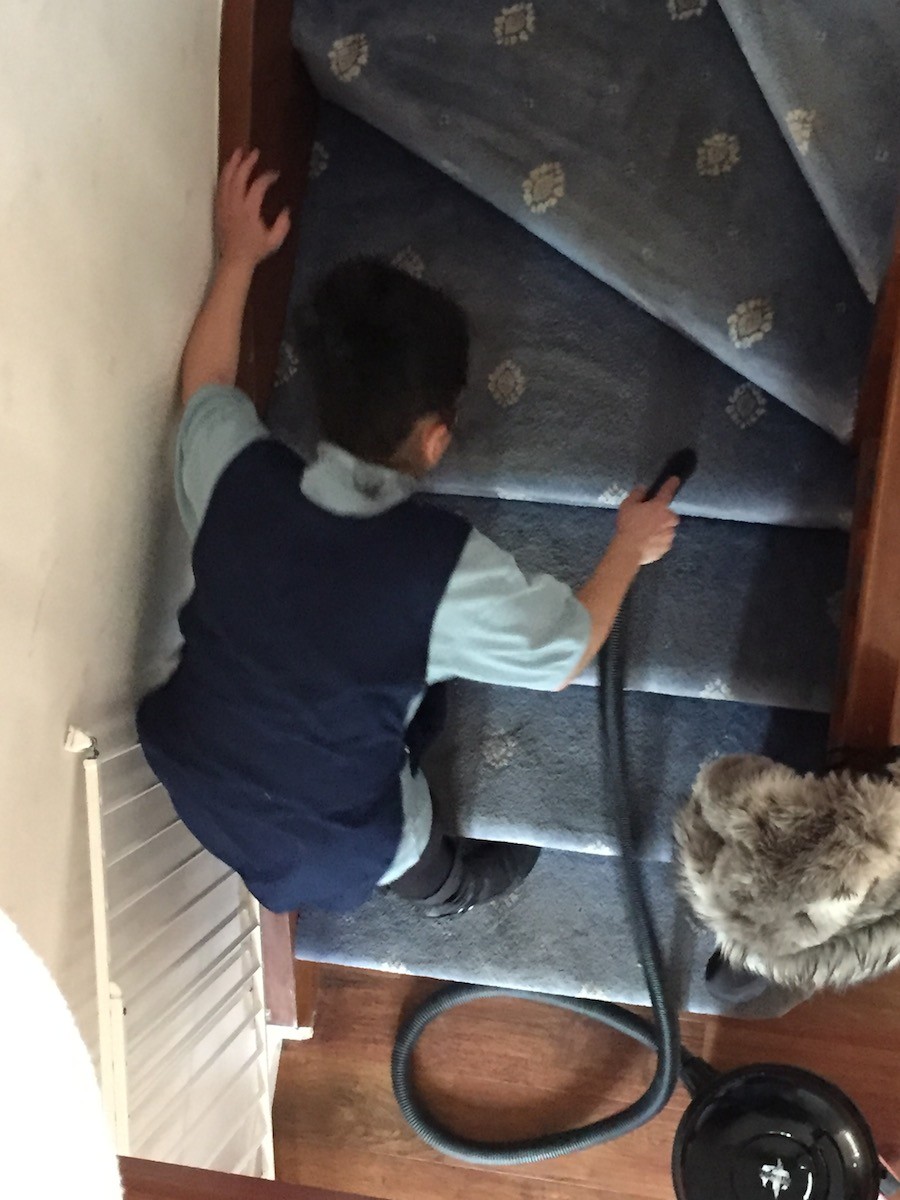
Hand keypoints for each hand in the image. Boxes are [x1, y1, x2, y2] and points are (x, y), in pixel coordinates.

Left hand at [216, 147, 290, 268]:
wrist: (234, 260)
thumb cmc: (255, 251)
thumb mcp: (274, 241)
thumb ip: (282, 225)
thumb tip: (287, 210)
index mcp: (249, 210)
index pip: (258, 185)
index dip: (267, 177)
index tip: (275, 175)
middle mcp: (235, 204)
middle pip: (239, 176)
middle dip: (247, 162)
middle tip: (254, 152)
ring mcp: (225, 205)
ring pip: (226, 179)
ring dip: (232, 164)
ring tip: (238, 152)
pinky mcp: (218, 208)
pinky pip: (220, 187)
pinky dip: (224, 175)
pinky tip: (228, 169)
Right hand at [615, 476, 679, 564]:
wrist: (629, 550)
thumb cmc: (628, 525)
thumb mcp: (627, 505)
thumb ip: (637, 494)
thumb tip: (643, 488)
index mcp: (660, 506)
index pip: (668, 491)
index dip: (672, 484)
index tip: (675, 479)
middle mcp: (669, 519)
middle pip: (668, 514)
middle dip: (660, 516)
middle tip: (646, 520)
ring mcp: (669, 535)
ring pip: (666, 529)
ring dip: (659, 529)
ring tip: (644, 534)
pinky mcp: (666, 547)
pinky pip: (663, 541)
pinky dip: (657, 541)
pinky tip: (646, 543)